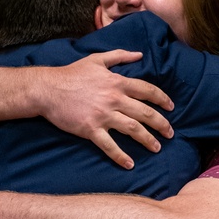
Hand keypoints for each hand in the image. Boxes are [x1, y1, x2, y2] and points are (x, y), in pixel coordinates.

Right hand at [38, 50, 174, 168]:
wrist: (48, 89)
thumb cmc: (71, 74)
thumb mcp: (96, 59)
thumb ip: (119, 56)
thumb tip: (139, 54)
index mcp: (117, 82)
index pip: (147, 91)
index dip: (162, 99)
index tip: (171, 107)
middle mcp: (114, 99)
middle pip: (146, 113)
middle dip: (161, 124)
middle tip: (170, 134)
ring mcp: (103, 115)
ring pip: (133, 129)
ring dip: (148, 140)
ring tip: (157, 148)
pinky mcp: (91, 129)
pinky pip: (110, 145)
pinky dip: (121, 156)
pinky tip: (130, 164)